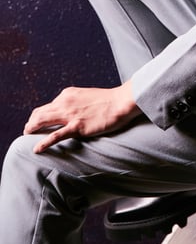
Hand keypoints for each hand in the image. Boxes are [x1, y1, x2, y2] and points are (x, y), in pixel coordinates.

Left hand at [23, 81, 141, 152]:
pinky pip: (55, 136)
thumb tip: (69, 111)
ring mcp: (70, 115)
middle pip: (40, 113)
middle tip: (28, 131)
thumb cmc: (108, 100)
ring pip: (42, 122)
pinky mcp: (77, 127)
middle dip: (31, 123)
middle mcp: (65, 102)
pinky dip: (43, 143)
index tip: (38, 123)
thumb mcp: (87, 96)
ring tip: (27, 137)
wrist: (121, 102)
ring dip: (31, 129)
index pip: (48, 105)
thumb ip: (76, 102)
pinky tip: (36, 149)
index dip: (40, 115)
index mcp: (67, 94)